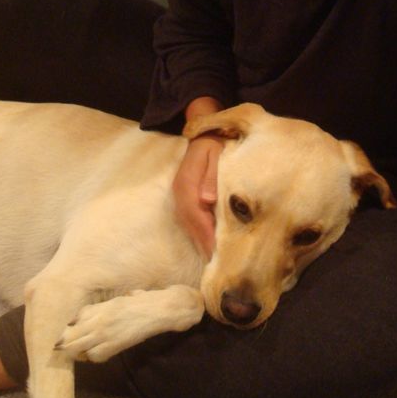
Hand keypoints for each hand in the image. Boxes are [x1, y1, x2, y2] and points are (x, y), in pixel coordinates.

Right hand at [172, 134, 223, 259]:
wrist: (204, 132)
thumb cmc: (215, 143)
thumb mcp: (216, 153)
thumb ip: (212, 175)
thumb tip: (208, 200)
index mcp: (187, 182)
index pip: (195, 213)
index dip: (205, 233)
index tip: (215, 251)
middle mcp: (180, 192)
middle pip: (191, 224)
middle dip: (203, 244)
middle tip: (216, 265)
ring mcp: (180, 195)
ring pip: (189, 224)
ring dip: (201, 241)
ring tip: (213, 260)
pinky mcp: (185, 197)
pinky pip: (191, 220)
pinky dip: (199, 233)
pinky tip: (209, 244)